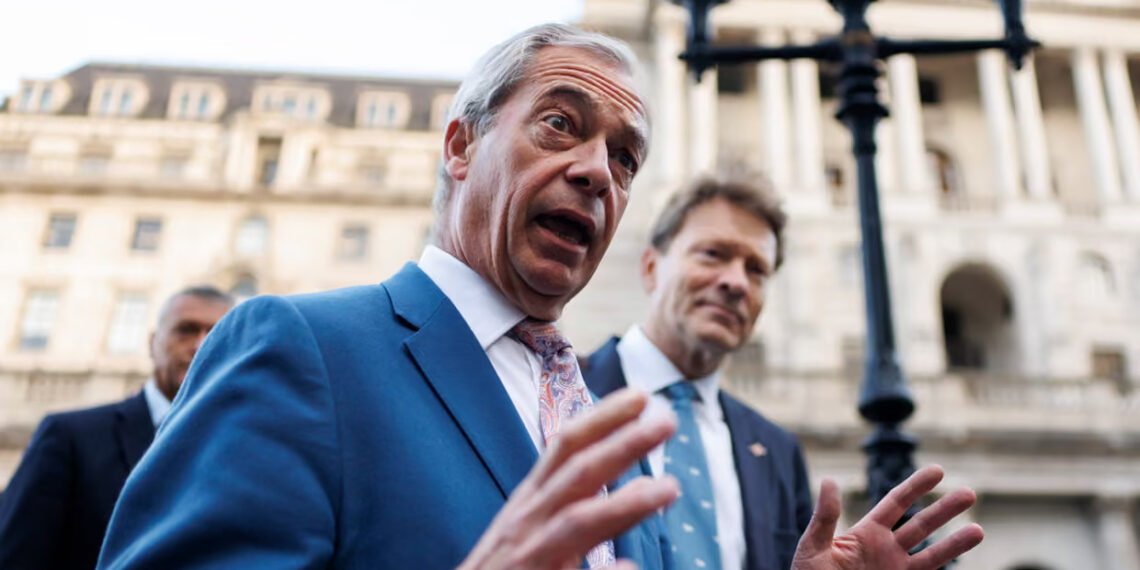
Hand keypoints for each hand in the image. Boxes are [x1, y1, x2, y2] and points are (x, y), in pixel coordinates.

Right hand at [459, 389, 679, 569]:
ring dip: (624, 503)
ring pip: (577, 522)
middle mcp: (527, 524)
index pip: (566, 448)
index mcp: (529, 503)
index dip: (602, 419)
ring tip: (669, 488)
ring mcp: (528, 558)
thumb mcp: (527, 531)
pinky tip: (631, 568)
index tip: (639, 396)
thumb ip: (576, 506)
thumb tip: (641, 485)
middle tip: (666, 421)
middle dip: (622, 444)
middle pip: (577, 474)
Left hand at [793, 465, 983, 569]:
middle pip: (922, 525)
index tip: (938, 470)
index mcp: (866, 534)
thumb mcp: (813, 546)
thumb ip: (825, 517)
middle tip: (970, 493)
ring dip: (955, 543)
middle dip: (945, 509)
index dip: (917, 486)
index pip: (896, 503)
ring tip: (979, 530)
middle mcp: (886, 550)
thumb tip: (830, 480)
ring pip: (932, 554)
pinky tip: (964, 564)